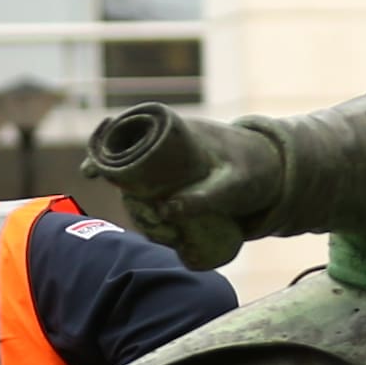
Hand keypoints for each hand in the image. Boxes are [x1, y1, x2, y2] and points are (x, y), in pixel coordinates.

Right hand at [79, 104, 282, 271]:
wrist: (275, 171)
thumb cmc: (254, 168)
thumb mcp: (233, 184)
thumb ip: (204, 197)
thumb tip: (167, 210)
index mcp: (171, 130)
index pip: (127, 131)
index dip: (104, 150)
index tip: (91, 171)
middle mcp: (163, 146)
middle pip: (125, 165)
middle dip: (126, 194)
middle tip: (147, 219)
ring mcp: (168, 166)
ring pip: (136, 187)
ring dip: (141, 212)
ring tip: (166, 233)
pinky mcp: (175, 186)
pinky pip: (152, 199)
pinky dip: (150, 216)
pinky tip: (160, 234)